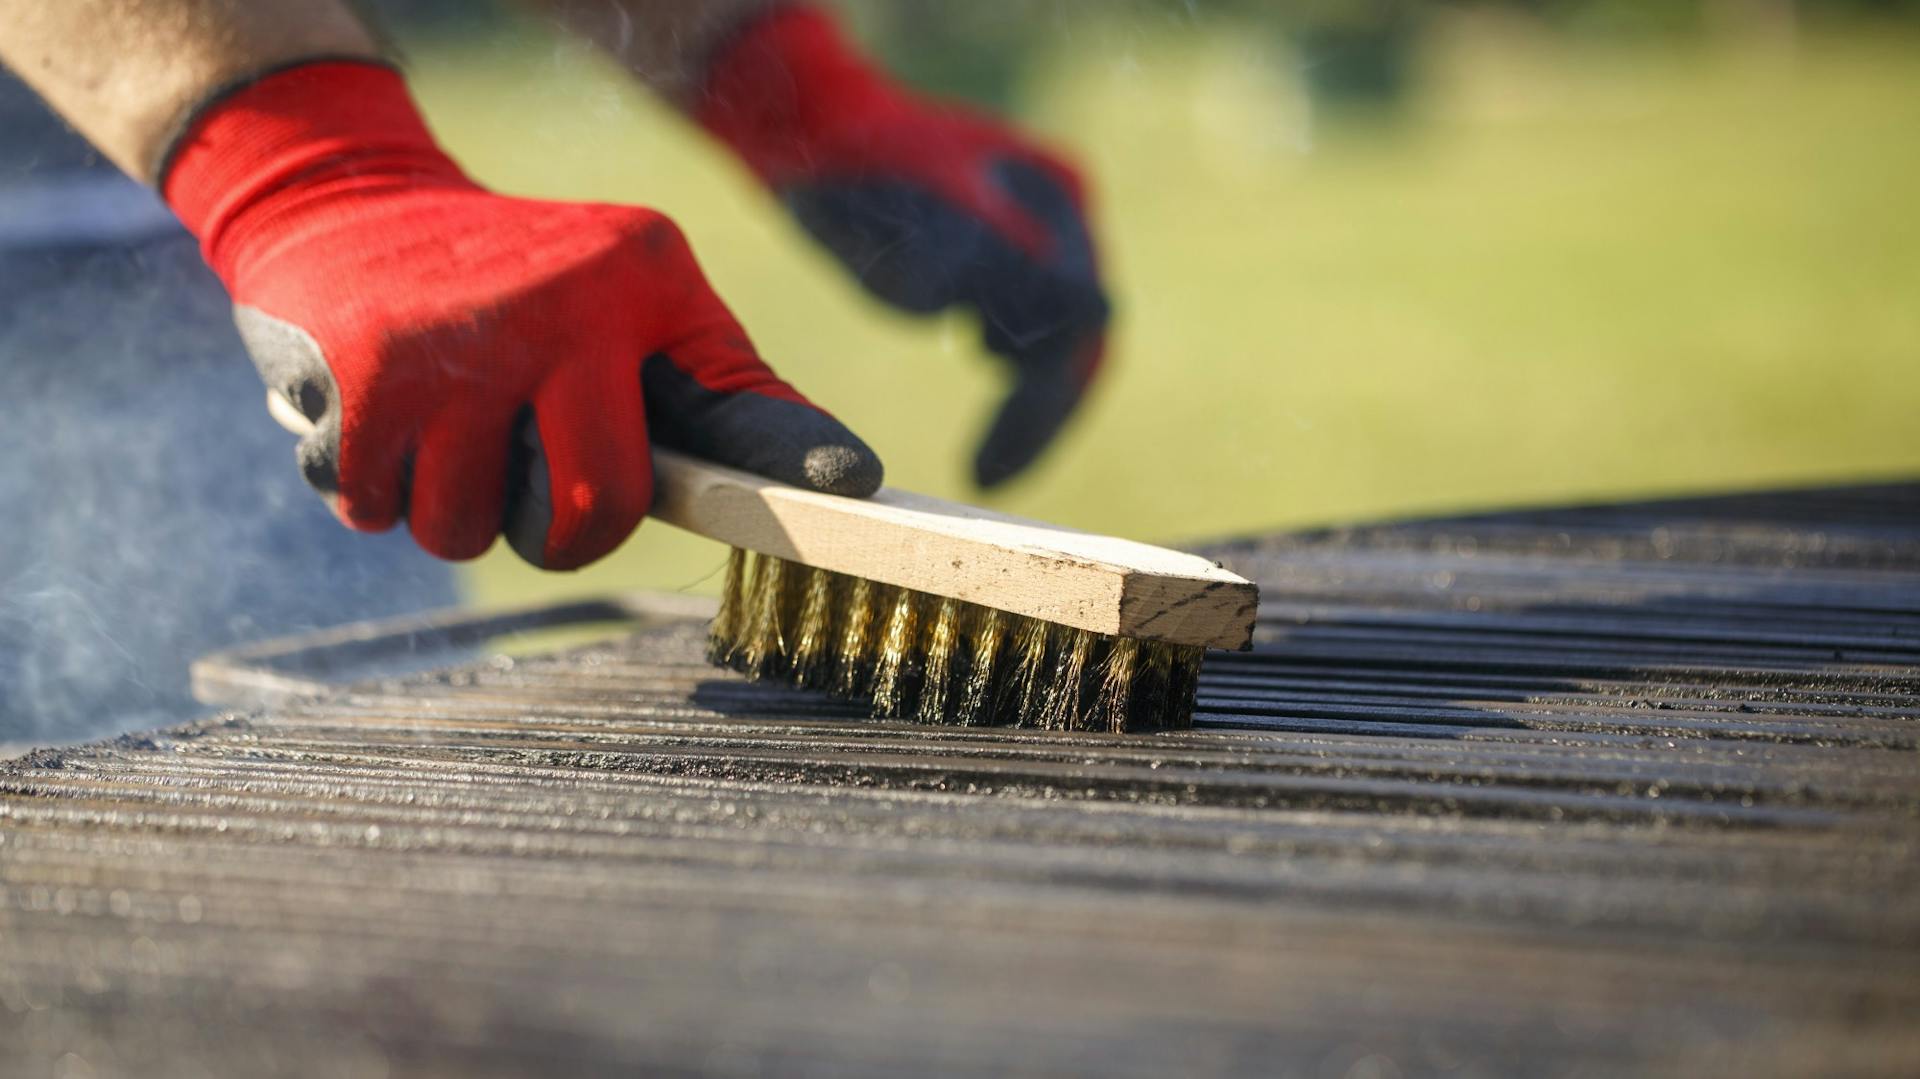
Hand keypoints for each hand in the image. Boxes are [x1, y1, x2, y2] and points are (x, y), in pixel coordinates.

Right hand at [163, 61, 879, 569]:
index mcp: (642, 281)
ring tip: (444, 425)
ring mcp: (458, 337)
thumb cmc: (521, 284)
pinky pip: (375, 509)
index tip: (855, 484)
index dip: (791, 455)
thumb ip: (719, 391)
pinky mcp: (360, 370)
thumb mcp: (631, 303)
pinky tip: (381, 413)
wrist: (347, 203)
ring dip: (449, 509)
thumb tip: (841, 485)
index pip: (730, 395)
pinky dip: (372, 487)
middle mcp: (561, 304)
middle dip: (557, 534)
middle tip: (529, 479)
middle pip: (595, 510)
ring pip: (466, 529)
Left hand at [697, 6, 1109, 487]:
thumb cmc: (852, 167)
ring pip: (1054, 345)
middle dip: (1036, 416)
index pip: (1080, 324)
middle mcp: (1061, 219)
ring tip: (983, 460)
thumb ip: (1004, 260)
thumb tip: (1097, 311)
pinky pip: (1025, 333)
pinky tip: (978, 392)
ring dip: (1027, 403)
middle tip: (985, 479)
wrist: (805, 130)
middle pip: (1077, 341)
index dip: (1043, 405)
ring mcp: (1035, 237)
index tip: (989, 468)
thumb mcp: (924, 222)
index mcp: (1059, 198)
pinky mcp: (1001, 258)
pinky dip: (1009, 374)